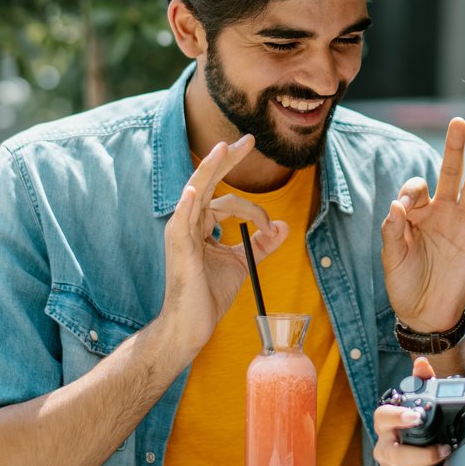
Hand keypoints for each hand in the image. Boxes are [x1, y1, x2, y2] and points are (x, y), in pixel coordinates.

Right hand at [157, 134, 287, 367]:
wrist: (192, 325)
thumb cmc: (210, 294)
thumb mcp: (243, 262)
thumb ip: (262, 243)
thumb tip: (284, 225)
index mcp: (200, 225)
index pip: (228, 203)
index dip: (254, 211)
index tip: (271, 227)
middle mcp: (188, 223)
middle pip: (208, 183)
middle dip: (228, 160)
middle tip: (249, 140)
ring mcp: (180, 232)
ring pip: (196, 192)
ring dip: (210, 169)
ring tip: (224, 149)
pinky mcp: (179, 247)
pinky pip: (182, 220)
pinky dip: (187, 204)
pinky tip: (194, 190)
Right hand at [372, 358, 448, 465]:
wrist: (416, 453)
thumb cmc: (419, 425)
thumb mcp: (423, 402)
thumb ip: (422, 381)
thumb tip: (421, 364)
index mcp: (386, 425)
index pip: (382, 417)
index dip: (397, 416)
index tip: (416, 416)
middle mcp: (383, 449)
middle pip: (395, 455)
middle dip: (422, 455)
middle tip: (445, 449)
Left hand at [381, 118, 464, 332]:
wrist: (425, 314)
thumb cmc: (404, 284)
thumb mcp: (391, 257)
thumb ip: (393, 230)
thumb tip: (397, 204)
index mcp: (416, 215)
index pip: (418, 188)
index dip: (412, 189)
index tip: (407, 205)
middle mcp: (440, 214)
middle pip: (449, 174)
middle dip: (453, 149)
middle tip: (458, 122)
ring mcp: (460, 225)